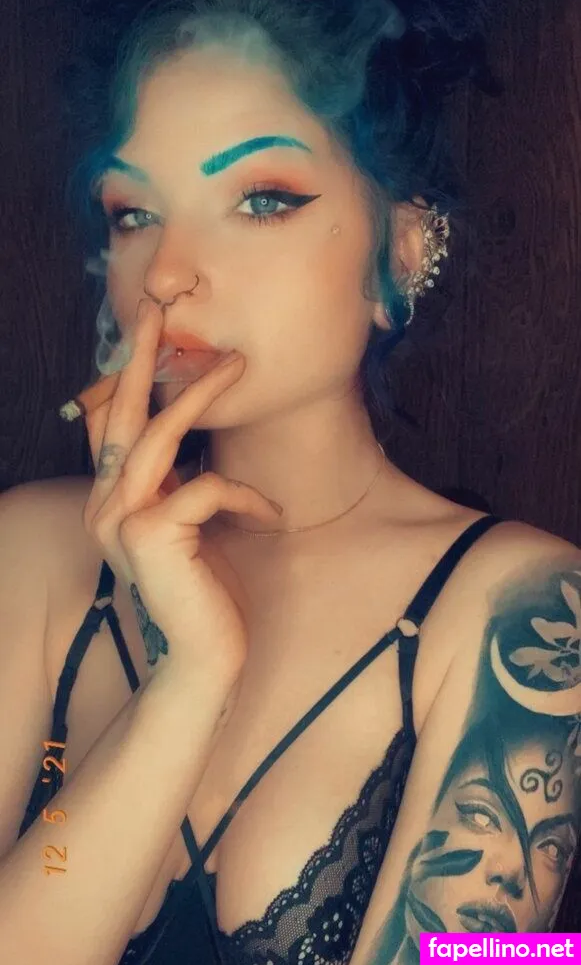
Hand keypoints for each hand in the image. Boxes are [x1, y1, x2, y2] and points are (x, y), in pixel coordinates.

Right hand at [82, 298, 281, 685]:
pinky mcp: (148, 537)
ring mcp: (118, 521)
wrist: (207, 655)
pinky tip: (270, 513)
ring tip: (238, 363)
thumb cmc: (207, 587)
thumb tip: (190, 429)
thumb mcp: (190, 523)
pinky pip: (206, 486)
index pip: (110, 425)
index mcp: (111, 501)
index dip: (124, 376)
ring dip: (202, 394)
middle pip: (124, 415)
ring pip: (161, 436)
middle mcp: (103, 507)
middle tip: (158, 309)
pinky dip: (245, 494)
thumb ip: (176, 481)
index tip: (144, 331)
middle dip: (141, 358)